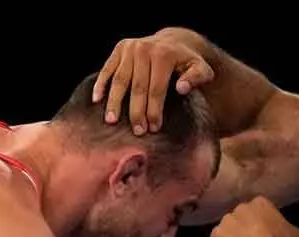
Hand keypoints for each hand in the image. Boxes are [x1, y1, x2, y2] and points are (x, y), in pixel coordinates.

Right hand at [92, 33, 214, 134]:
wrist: (174, 42)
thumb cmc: (188, 63)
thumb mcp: (201, 69)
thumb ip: (197, 78)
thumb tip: (181, 89)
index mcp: (164, 55)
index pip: (157, 89)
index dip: (154, 110)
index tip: (153, 128)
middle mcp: (145, 49)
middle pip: (137, 87)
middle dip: (136, 111)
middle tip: (136, 131)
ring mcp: (130, 48)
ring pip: (120, 80)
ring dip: (114, 102)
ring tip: (111, 121)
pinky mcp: (119, 48)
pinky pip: (107, 69)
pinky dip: (101, 84)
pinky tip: (97, 100)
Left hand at [210, 197, 298, 236]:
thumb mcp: (295, 235)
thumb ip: (288, 229)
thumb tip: (288, 233)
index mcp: (261, 202)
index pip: (260, 207)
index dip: (262, 220)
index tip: (265, 230)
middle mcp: (241, 207)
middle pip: (243, 215)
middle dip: (246, 225)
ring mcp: (226, 220)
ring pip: (229, 226)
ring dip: (233, 235)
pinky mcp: (216, 234)